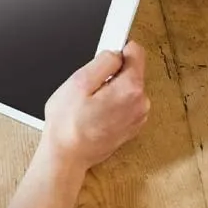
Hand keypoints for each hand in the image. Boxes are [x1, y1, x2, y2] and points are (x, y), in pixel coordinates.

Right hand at [41, 41, 149, 171]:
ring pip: (126, 89)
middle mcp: (141, 103)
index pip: (135, 51)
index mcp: (131, 88)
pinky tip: (94, 115)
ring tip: (89, 105)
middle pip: (131, 71)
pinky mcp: (130, 127)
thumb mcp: (78, 82)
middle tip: (88, 89)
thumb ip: (103, 61)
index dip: (116, 50)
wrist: (67, 157)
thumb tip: (115, 53)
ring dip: (110, 91)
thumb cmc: (67, 125)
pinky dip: (111, 106)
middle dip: (111, 74)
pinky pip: (124, 105)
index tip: (104, 58)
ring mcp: (137, 117)